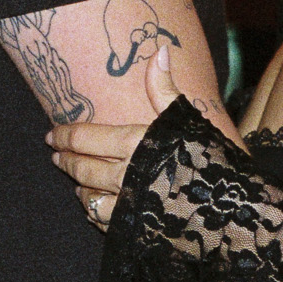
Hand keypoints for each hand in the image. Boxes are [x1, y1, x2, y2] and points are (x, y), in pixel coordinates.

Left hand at [49, 44, 239, 227]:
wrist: (230, 209)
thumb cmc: (209, 157)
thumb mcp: (187, 117)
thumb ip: (165, 88)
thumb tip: (160, 51)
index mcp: (133, 145)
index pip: (86, 138)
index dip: (66, 135)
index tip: (52, 135)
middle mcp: (124, 176)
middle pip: (83, 168)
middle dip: (66, 160)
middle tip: (55, 154)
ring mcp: (127, 207)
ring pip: (89, 198)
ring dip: (79, 189)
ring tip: (75, 182)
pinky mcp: (134, 230)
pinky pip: (104, 222)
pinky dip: (95, 213)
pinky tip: (95, 209)